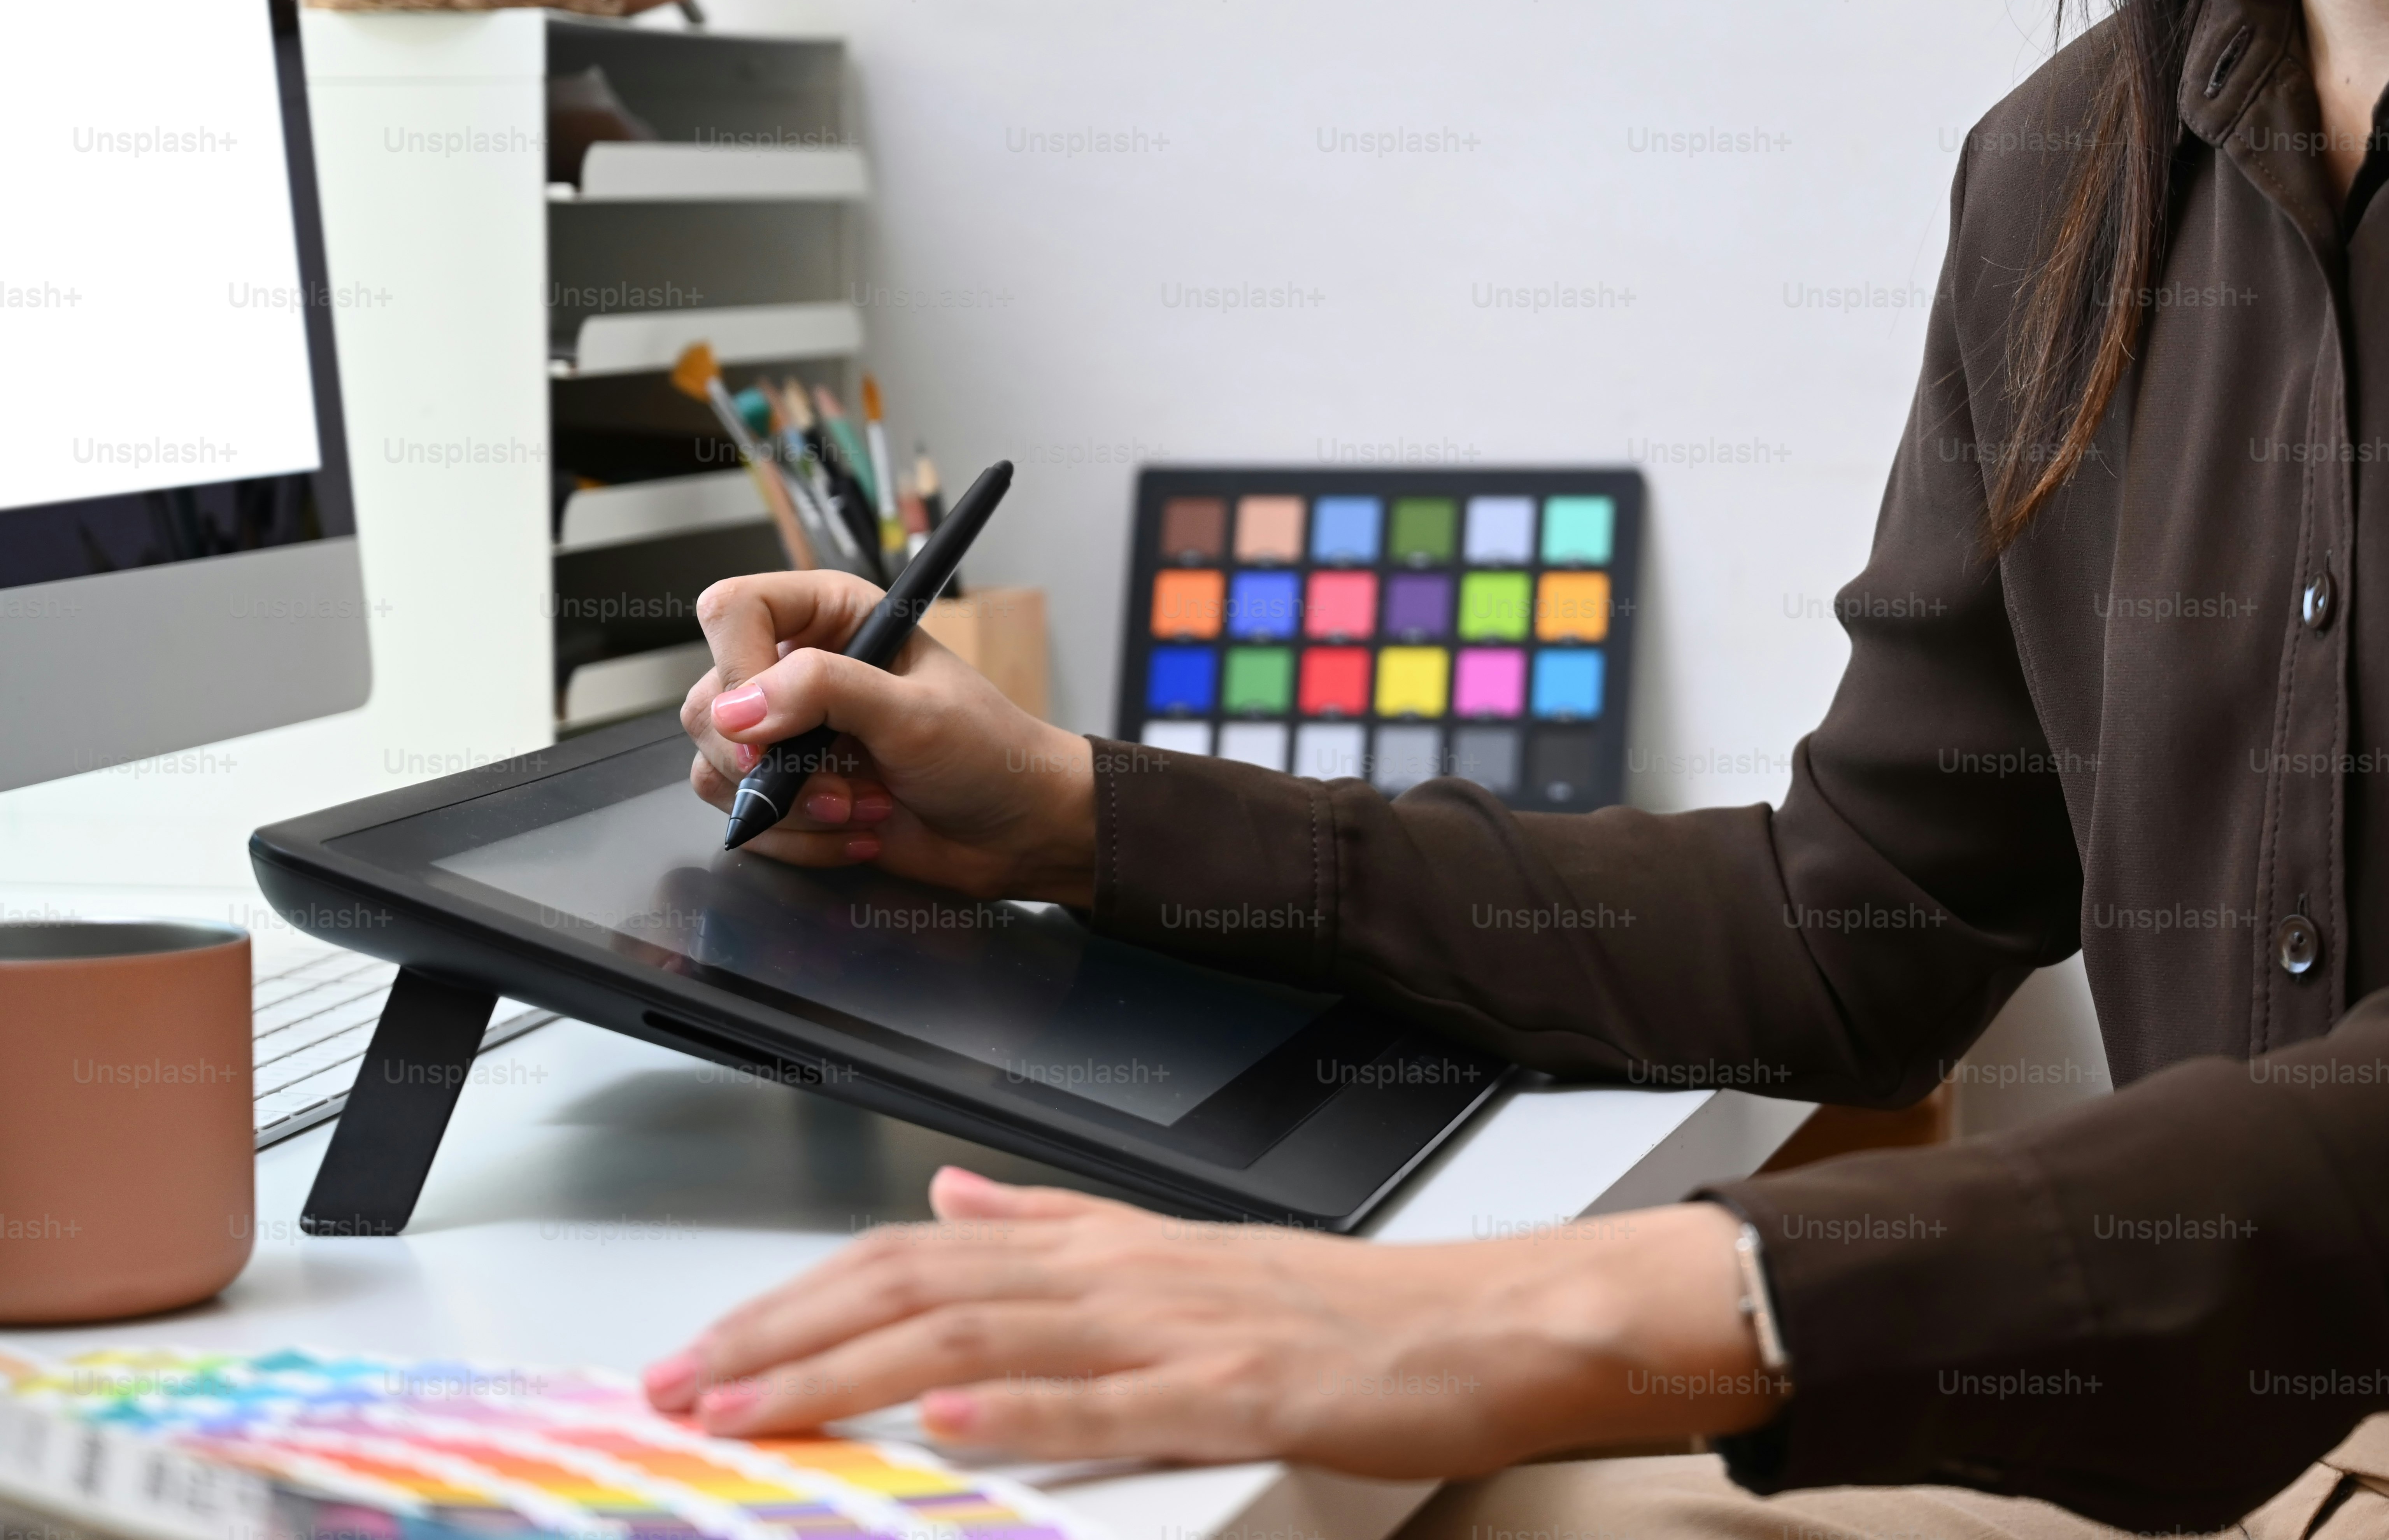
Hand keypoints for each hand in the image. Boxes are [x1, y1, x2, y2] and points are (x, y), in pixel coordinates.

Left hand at [640, 1169, 1785, 1473]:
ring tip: (755, 1405)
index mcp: (1105, 1249)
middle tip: (675, 1388)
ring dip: (856, 1371)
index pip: (915, 1256)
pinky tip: (950, 1422)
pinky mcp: (1240, 1389)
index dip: (796, 1299)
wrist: (1485, 1322)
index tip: (703, 1349)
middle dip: (784, 1340)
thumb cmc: (1342, 1309)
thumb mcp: (1177, 1252)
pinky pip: (1116, 1401)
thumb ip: (1056, 1222)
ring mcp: (1180, 1330)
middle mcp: (1125, 1276)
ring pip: (990, 1337)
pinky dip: (1025, 1409)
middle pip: (923, 1290)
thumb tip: (949, 1193)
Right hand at [679, 571, 1096, 903]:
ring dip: (790, 805)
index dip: (737, 668)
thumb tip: (738, 708)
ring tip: (862, 807)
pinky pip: (742, 815)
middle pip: (712, 699)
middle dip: (770, 761)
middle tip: (837, 783)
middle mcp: (799, 667)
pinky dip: (796, 838)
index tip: (766, 726)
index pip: (735, 611)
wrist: (1015, 831)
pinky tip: (857, 832)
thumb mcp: (916, 712)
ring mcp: (790, 733)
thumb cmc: (988, 754)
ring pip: (717, 765)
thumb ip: (825, 691)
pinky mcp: (789, 790)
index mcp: (833, 616)